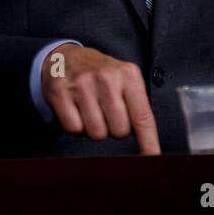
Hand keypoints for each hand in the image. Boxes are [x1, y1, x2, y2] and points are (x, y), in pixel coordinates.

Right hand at [39, 43, 160, 154]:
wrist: (65, 56)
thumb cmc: (100, 75)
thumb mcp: (124, 80)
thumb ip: (137, 107)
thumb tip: (149, 146)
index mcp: (128, 75)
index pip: (142, 116)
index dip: (148, 142)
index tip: (153, 158)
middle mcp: (106, 77)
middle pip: (119, 131)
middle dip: (114, 129)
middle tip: (106, 113)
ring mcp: (82, 84)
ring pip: (96, 133)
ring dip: (94, 128)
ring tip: (90, 110)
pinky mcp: (60, 92)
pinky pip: (74, 129)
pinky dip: (75, 126)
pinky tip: (75, 110)